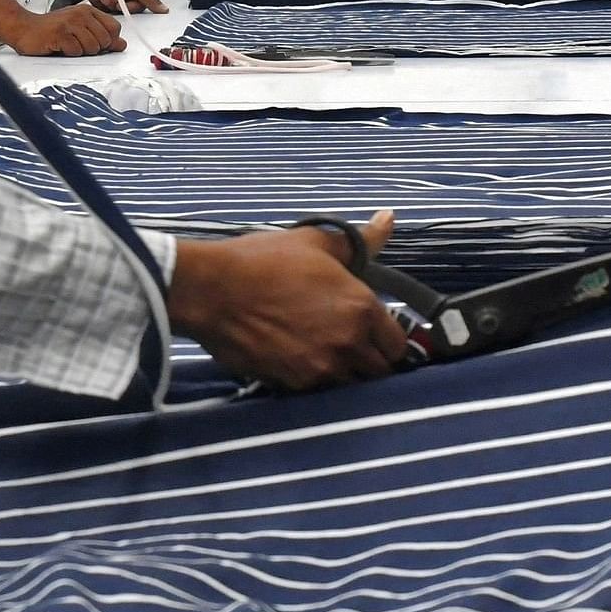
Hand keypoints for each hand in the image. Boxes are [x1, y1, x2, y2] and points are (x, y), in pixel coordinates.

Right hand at [4, 3, 124, 56]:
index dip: (108, 41)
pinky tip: (58, 46)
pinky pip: (76, 51)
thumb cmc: (52, 30)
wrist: (23, 28)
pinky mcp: (60, 34)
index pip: (115, 28)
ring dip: (80, 52)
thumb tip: (122, 45)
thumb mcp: (79, 31)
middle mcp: (82, 14)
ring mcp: (71, 23)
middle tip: (76, 44)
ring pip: (92, 47)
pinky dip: (68, 53)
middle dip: (93, 49)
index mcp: (89, 11)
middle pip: (105, 41)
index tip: (94, 42)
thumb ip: (101, 37)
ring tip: (67, 45)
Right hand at [169, 211, 411, 391]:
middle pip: (379, 372)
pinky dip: (317, 382)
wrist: (212, 291)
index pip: (398, 344)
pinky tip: (302, 361)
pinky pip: (319, 392)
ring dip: (346, 375)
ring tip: (327, 355)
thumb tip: (389, 219)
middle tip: (353, 345)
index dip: (388, 339)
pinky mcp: (293, 385)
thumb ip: (362, 240)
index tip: (375, 333)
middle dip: (371, 360)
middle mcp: (348, 344)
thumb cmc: (264, 260)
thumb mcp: (317, 242)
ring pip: (351, 387)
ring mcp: (320, 369)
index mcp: (362, 308)